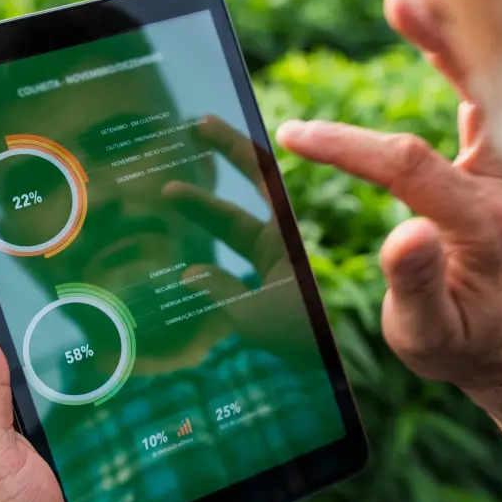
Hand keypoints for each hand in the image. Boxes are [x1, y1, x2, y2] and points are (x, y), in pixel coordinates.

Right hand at [162, 117, 314, 358]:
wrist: (334, 379)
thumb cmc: (310, 346)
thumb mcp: (262, 320)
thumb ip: (221, 294)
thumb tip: (187, 273)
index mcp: (286, 235)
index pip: (261, 177)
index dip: (233, 147)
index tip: (202, 122)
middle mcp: (282, 241)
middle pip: (249, 186)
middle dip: (221, 154)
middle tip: (192, 125)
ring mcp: (274, 263)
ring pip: (232, 224)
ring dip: (202, 207)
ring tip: (166, 189)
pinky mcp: (264, 290)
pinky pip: (229, 263)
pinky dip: (205, 256)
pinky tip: (176, 262)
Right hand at [276, 0, 501, 389]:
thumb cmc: (460, 342)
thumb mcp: (427, 334)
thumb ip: (415, 285)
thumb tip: (404, 232)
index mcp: (482, 226)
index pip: (409, 165)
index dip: (347, 146)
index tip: (295, 135)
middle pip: (478, 98)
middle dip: (438, 44)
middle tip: (402, 0)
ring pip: (488, 89)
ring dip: (452, 39)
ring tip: (410, 0)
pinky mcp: (500, 167)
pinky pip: (487, 103)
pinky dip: (462, 64)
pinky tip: (435, 36)